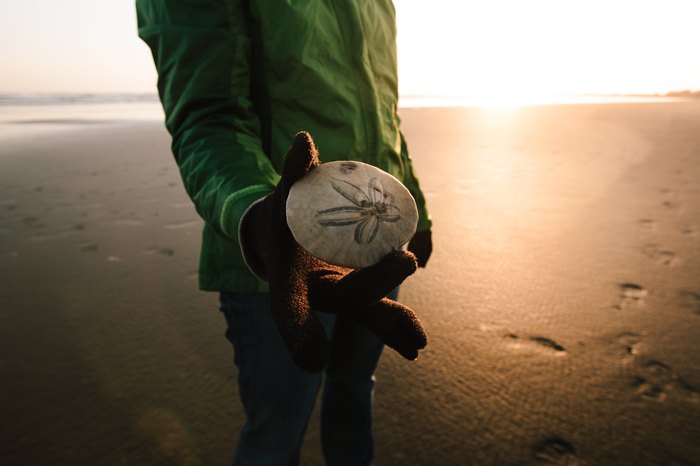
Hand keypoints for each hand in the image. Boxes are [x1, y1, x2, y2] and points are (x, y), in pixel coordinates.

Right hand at [240, 132, 427, 371]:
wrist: (284, 238)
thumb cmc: (283, 216)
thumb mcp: (284, 193)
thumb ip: (293, 171)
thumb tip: (305, 141)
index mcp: (288, 277)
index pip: (290, 307)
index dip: (300, 331)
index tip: (315, 362)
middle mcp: (313, 294)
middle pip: (342, 301)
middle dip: (374, 289)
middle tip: (406, 261)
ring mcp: (336, 297)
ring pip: (364, 314)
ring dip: (392, 324)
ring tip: (419, 341)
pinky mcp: (355, 295)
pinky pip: (376, 311)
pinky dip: (395, 327)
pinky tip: (417, 343)